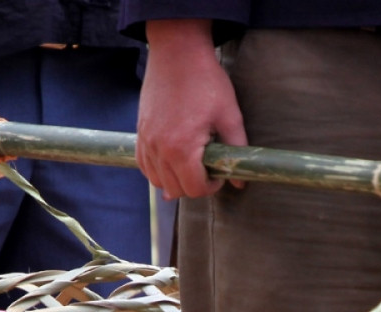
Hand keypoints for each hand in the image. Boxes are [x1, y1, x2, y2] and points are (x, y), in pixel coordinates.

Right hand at [137, 20, 246, 199]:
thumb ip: (236, 150)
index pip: (194, 189)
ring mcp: (146, 142)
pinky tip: (171, 161)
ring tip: (190, 164)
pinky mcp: (140, 133)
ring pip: (158, 181)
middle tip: (207, 168)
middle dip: (194, 185)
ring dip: (175, 180)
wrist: (177, 53)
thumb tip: (241, 182)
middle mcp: (159, 149)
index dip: (211, 186)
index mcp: (182, 148)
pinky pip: (144, 166)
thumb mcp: (229, 115)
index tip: (218, 173)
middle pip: (175, 189)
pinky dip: (157, 170)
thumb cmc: (206, 81)